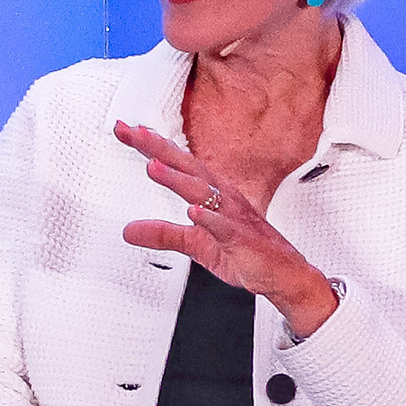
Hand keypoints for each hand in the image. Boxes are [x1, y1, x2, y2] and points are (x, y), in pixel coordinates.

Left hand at [112, 120, 337, 338]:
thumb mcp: (194, 244)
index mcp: (211, 192)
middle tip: (132, 132)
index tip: (124, 130)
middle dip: (159, 148)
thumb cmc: (243, 252)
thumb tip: (129, 231)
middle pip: (186, 167)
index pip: (176, 163)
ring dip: (177, 178)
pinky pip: (224, 227)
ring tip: (153, 166)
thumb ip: (163, 234)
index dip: (150, 146)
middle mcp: (222, 197)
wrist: (281, 275)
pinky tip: (193, 212)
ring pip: (203, 192)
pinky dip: (209, 219)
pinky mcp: (242, 240)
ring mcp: (233, 216)